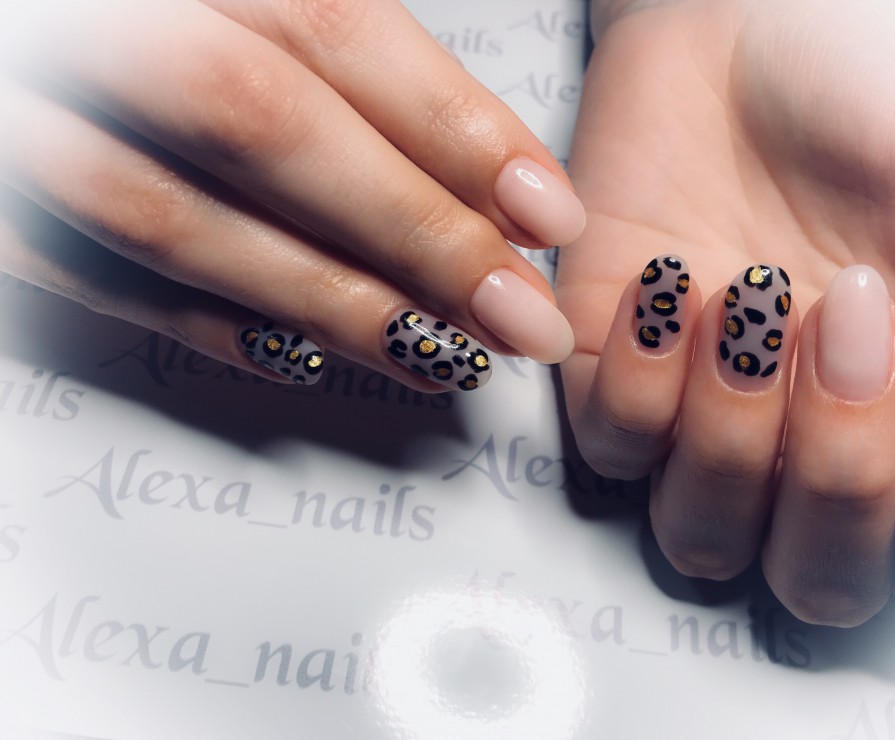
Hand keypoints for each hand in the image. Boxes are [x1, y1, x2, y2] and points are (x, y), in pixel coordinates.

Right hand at [0, 0, 584, 390]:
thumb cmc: (114, 11)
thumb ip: (311, 35)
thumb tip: (463, 157)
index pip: (332, 29)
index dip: (452, 127)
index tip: (544, 210)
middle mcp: (83, 25)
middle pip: (269, 129)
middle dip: (414, 235)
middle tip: (518, 315)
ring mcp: (16, 118)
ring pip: (180, 223)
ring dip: (331, 304)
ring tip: (440, 355)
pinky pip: (91, 280)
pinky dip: (208, 326)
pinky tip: (305, 357)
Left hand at [558, 0, 894, 625]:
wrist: (742, 28)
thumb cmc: (871, 95)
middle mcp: (809, 441)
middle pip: (819, 580)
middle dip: (841, 462)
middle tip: (851, 311)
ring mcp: (703, 418)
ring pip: (703, 537)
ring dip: (734, 432)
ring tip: (753, 294)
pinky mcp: (609, 374)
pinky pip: (612, 449)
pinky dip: (639, 381)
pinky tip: (671, 281)